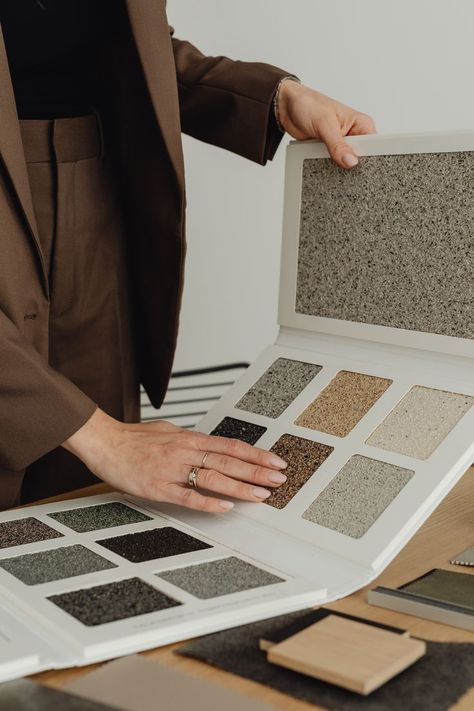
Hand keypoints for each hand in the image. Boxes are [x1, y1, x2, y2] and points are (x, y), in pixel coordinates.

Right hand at [62, 408, 287, 512]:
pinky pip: (186, 496)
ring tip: (261, 495)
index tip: (276, 461)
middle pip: (228, 461)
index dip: (256, 454)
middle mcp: (185, 452)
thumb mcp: (170, 432)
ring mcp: (172, 470)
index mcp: (190, 438)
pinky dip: (207, 502)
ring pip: (213, 478)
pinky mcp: (157, 488)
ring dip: (240, 487)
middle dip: (257, 471)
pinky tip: (225, 507)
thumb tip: (214, 447)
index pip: (231, 446)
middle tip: (279, 480)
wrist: (105, 442)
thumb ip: (193, 441)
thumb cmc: (136, 438)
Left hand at [277, 80, 375, 168]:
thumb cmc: (308, 104)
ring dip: (338, 168)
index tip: (358, 169)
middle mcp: (354, 135)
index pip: (373, 147)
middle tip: (341, 168)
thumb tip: (351, 162)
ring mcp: (342, 144)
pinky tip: (324, 167)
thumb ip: (338, 145)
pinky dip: (329, 167)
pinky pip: (334, 165)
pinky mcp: (330, 151)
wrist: (287, 107)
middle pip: (361, 159)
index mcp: (361, 124)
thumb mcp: (325, 124)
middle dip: (351, 166)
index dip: (367, 160)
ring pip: (346, 164)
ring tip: (329, 165)